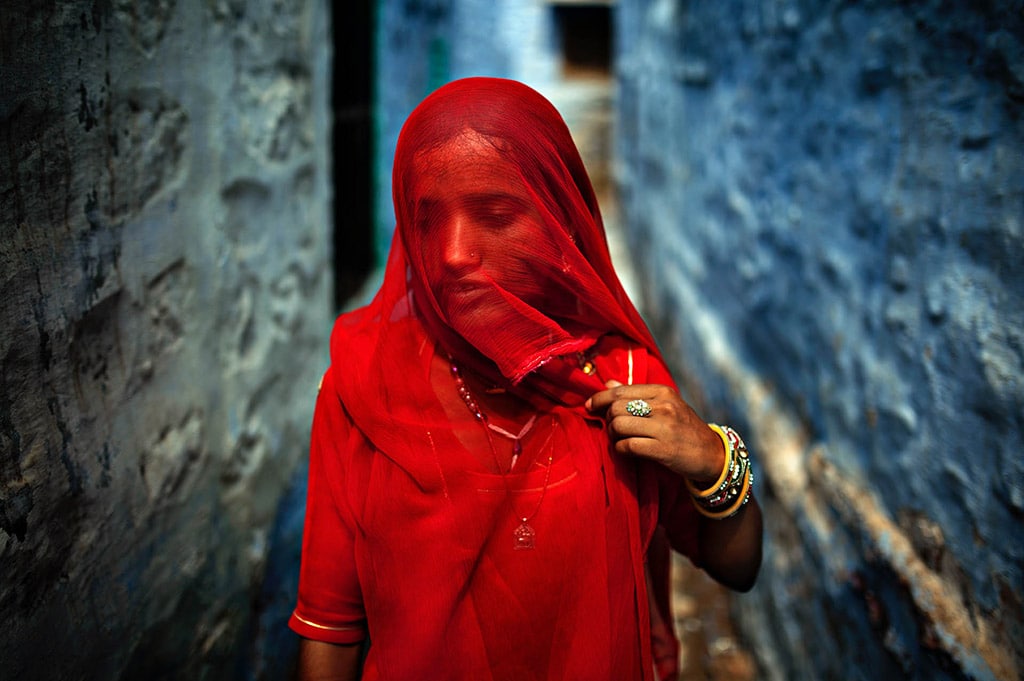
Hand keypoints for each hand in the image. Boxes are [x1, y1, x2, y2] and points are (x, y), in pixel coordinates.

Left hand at [585, 380, 724, 482]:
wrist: (712, 454)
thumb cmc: (684, 428)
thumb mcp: (665, 405)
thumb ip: (636, 394)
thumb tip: (608, 383)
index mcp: (662, 392)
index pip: (620, 390)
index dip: (600, 398)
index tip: (590, 406)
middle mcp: (664, 406)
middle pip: (616, 408)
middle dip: (607, 419)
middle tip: (611, 428)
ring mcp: (664, 427)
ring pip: (619, 425)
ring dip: (613, 435)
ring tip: (618, 439)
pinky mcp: (663, 449)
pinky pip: (628, 446)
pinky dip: (620, 449)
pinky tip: (625, 450)